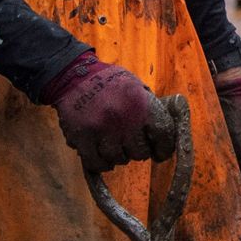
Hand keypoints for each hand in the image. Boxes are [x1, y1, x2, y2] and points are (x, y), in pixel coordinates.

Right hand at [43, 52, 174, 173]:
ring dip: (120, 156)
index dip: (164, 148)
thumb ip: (151, 108)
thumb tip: (165, 132)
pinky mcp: (83, 138)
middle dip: (139, 150)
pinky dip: (101, 164)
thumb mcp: (137, 87)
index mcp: (143, 104)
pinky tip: (104, 158)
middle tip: (134, 145)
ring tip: (116, 146)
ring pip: (119, 159)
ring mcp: (103, 130)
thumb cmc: (110, 82)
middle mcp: (125, 118)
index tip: (161, 153)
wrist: (74, 76)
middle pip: (141, 152)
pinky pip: (96, 162)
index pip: (164, 134)